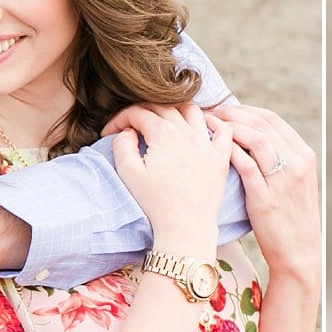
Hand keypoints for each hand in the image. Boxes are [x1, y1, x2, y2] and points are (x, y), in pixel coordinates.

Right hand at [110, 103, 232, 256]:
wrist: (186, 226)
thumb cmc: (155, 202)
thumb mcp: (129, 173)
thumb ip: (122, 144)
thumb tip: (128, 130)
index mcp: (164, 134)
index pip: (138, 112)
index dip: (119, 119)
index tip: (109, 133)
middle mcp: (188, 132)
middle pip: (162, 106)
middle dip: (141, 112)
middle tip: (131, 126)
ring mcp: (207, 142)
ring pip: (191, 109)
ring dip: (174, 110)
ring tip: (161, 122)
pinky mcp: (221, 156)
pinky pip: (222, 128)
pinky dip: (212, 120)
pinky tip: (200, 126)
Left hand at [210, 103, 318, 287]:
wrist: (298, 253)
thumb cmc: (291, 218)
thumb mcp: (295, 182)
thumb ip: (279, 159)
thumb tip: (251, 137)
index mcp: (304, 156)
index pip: (273, 119)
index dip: (245, 110)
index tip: (225, 110)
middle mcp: (297, 163)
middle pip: (263, 124)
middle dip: (234, 113)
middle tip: (211, 113)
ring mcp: (283, 180)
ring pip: (256, 139)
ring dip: (229, 127)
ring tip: (209, 126)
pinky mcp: (266, 198)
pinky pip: (246, 165)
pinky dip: (229, 151)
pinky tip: (213, 148)